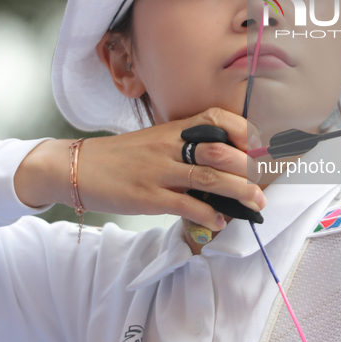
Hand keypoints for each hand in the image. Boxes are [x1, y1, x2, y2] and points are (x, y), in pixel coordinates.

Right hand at [14, 108, 264, 231]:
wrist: (77, 167)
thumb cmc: (120, 157)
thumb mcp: (153, 141)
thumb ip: (184, 147)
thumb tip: (221, 163)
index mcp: (172, 129)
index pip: (217, 119)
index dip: (244, 132)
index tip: (260, 147)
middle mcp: (169, 146)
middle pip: (221, 152)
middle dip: (249, 170)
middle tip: (263, 186)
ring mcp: (159, 172)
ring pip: (210, 180)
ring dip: (239, 193)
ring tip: (255, 204)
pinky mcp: (147, 197)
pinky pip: (186, 205)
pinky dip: (208, 215)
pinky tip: (219, 222)